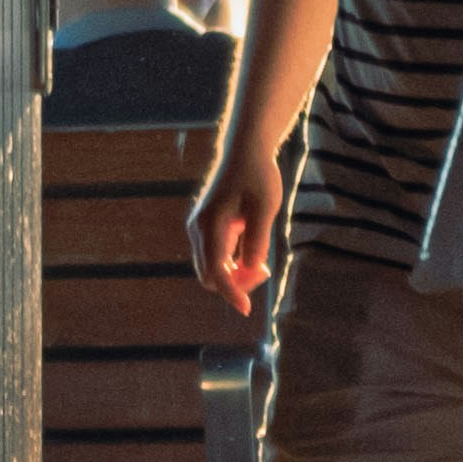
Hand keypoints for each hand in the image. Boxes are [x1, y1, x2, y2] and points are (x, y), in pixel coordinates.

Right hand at [189, 141, 285, 315]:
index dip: (231, 293)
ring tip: (261, 263)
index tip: (247, 309)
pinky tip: (251, 255)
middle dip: (235, 283)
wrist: (244, 151)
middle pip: (209, 275)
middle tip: (265, 270)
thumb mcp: (264, 208)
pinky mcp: (205, 229)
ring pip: (211, 269)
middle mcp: (198, 230)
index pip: (215, 271)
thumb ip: (257, 240)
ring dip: (234, 275)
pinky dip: (231, 265)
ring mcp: (199, 229)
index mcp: (210, 225)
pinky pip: (214, 258)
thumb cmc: (257, 176)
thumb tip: (252, 269)